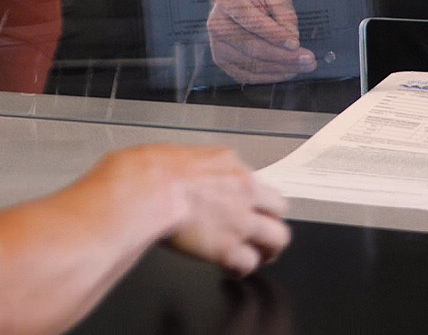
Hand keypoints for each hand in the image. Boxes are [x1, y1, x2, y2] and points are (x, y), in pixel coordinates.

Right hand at [102, 145, 290, 276]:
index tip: (249, 209)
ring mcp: (241, 220)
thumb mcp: (182, 156)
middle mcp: (244, 190)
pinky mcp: (229, 247)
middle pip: (279, 209)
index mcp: (231, 164)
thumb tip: (188, 178)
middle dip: (272, 223)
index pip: (258, 183)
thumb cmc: (151, 172)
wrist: (148, 189)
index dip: (255, 200)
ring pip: (278, 238)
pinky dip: (241, 269)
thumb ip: (198, 169)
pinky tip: (230, 270)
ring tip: (258, 257)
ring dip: (268, 249)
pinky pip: (249, 263)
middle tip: (264, 235)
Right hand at [207, 0, 314, 83]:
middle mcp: (217, 25)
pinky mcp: (222, 62)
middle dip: (284, 57)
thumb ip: (285, 13)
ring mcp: (217, 46)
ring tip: (303, 66)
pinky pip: (248, 76)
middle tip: (308, 60)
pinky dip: (270, 76)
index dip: (275, 35)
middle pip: (252, 47)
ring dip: (281, 69)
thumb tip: (292, 37)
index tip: (296, 44)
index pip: (253, 22)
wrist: (234, 2)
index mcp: (228, 2)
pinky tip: (287, 72)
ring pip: (252, 64)